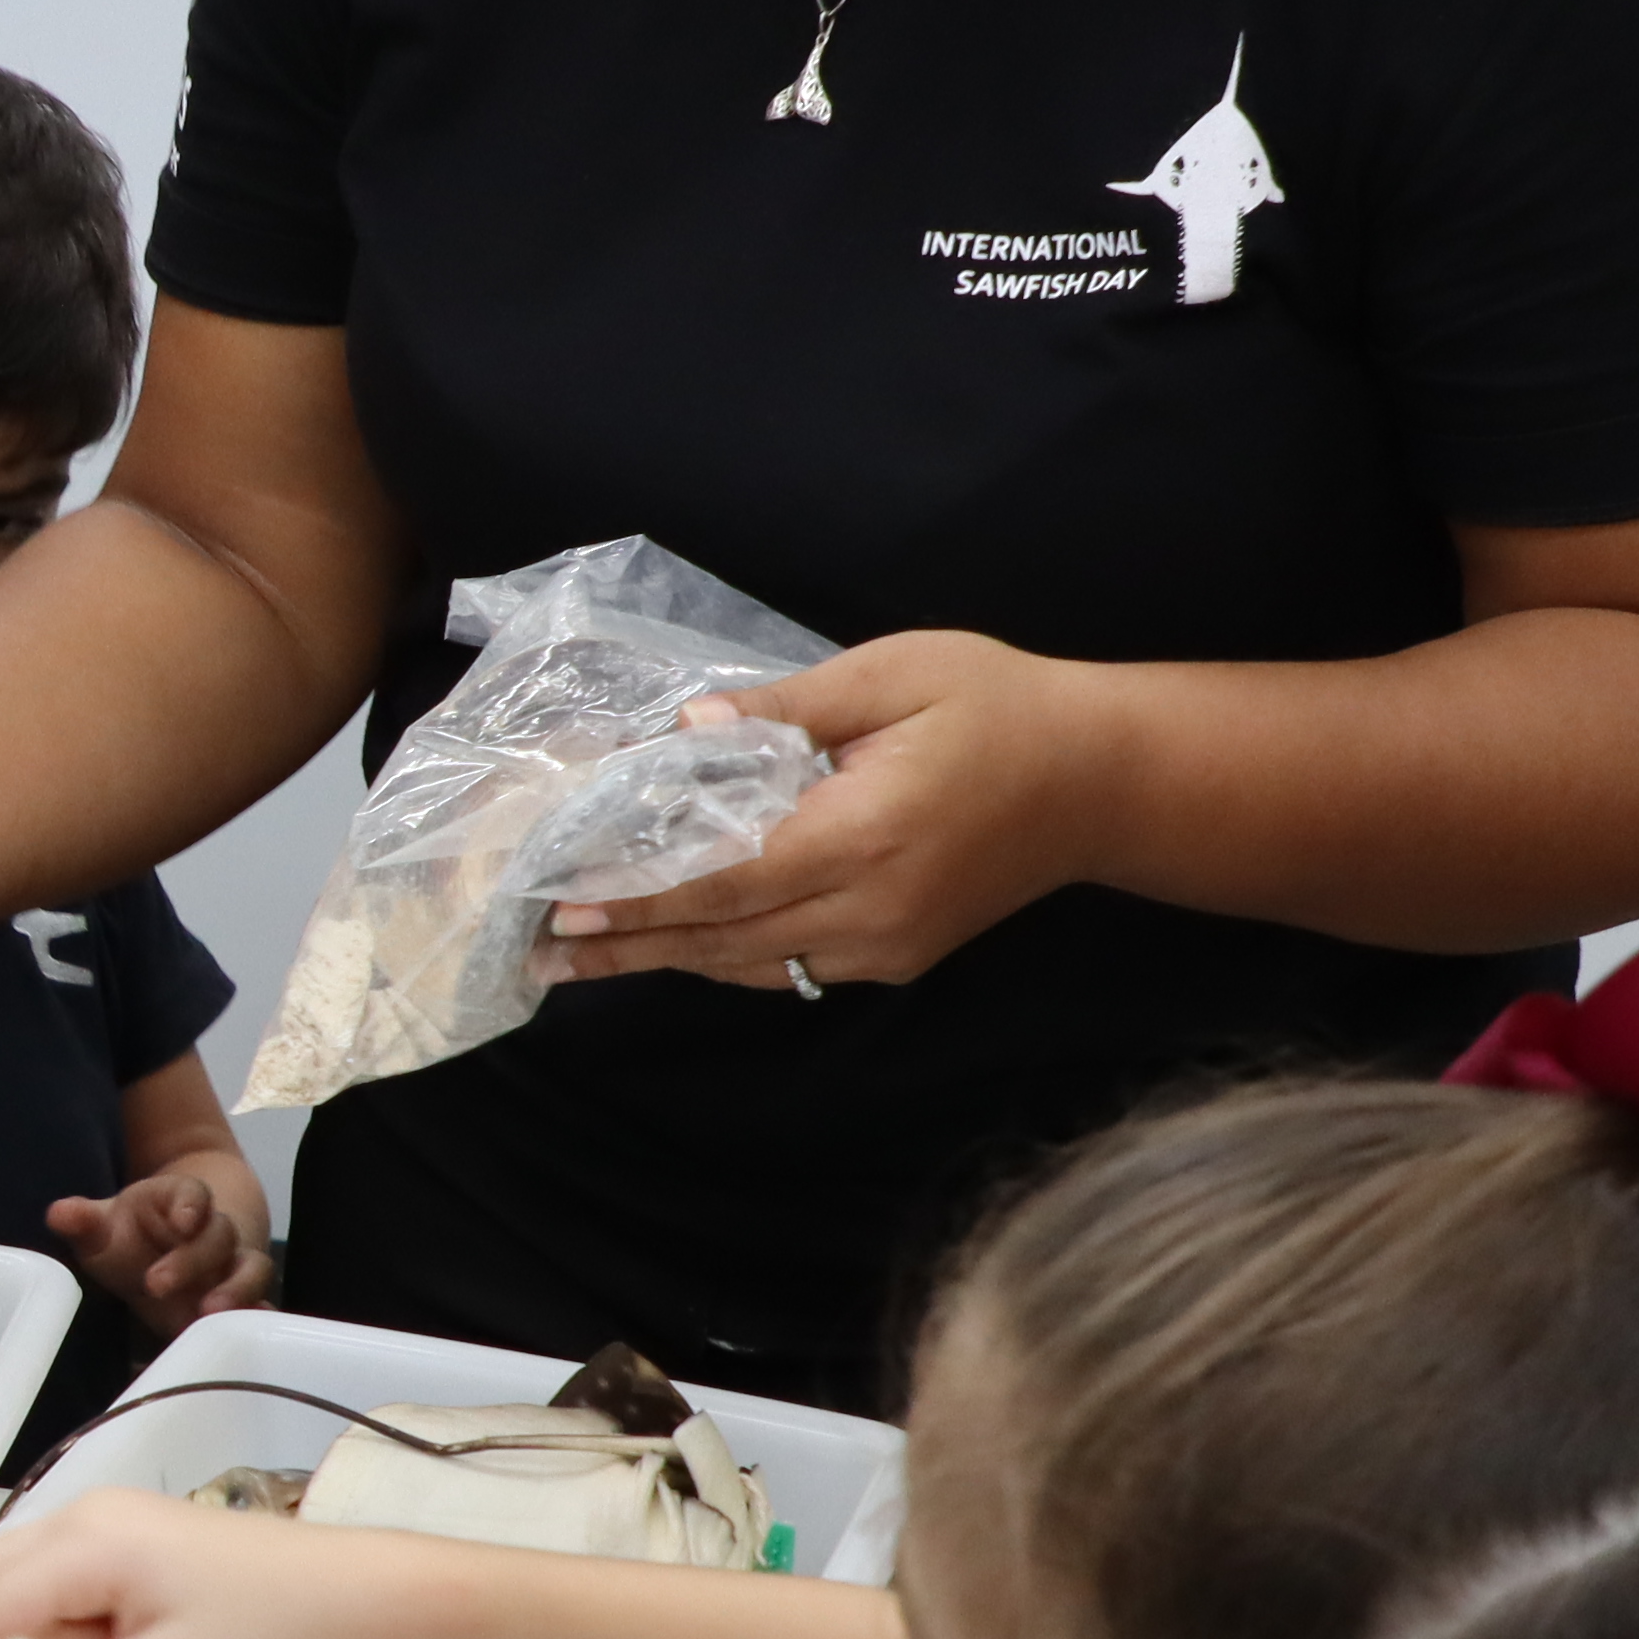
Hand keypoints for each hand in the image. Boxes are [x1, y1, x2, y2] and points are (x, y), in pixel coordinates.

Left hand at [49, 1156, 271, 1333]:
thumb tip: (58, 1214)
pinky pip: (260, 1303)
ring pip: (250, 1268)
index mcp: (183, 1201)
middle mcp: (214, 1230)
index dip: (191, 1204)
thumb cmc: (130, 1235)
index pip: (194, 1193)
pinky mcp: (242, 1298)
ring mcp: (234, 1264)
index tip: (182, 1220)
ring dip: (235, 1288)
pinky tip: (245, 1333)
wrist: (166, 1249)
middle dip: (191, 1259)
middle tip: (156, 1284)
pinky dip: (257, 1315)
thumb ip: (85, 1221)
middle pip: (218, 1235)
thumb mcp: (105, 1227)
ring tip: (208, 1312)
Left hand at [541, 634, 1121, 993]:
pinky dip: (724, 954)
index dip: (642, 893)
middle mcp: (873, 907)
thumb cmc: (998, 705)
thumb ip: (790, 706)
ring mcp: (887, 944)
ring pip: (753, 961)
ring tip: (578, 955)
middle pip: (726, 935)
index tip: (567, 898)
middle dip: (629, 939)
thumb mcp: (895, 674)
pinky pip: (790, 964)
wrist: (1101, 779)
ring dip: (664, 957)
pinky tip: (668, 945)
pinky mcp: (897, 957)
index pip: (729, 876)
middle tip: (537, 940)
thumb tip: (690, 726)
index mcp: (868, 833)